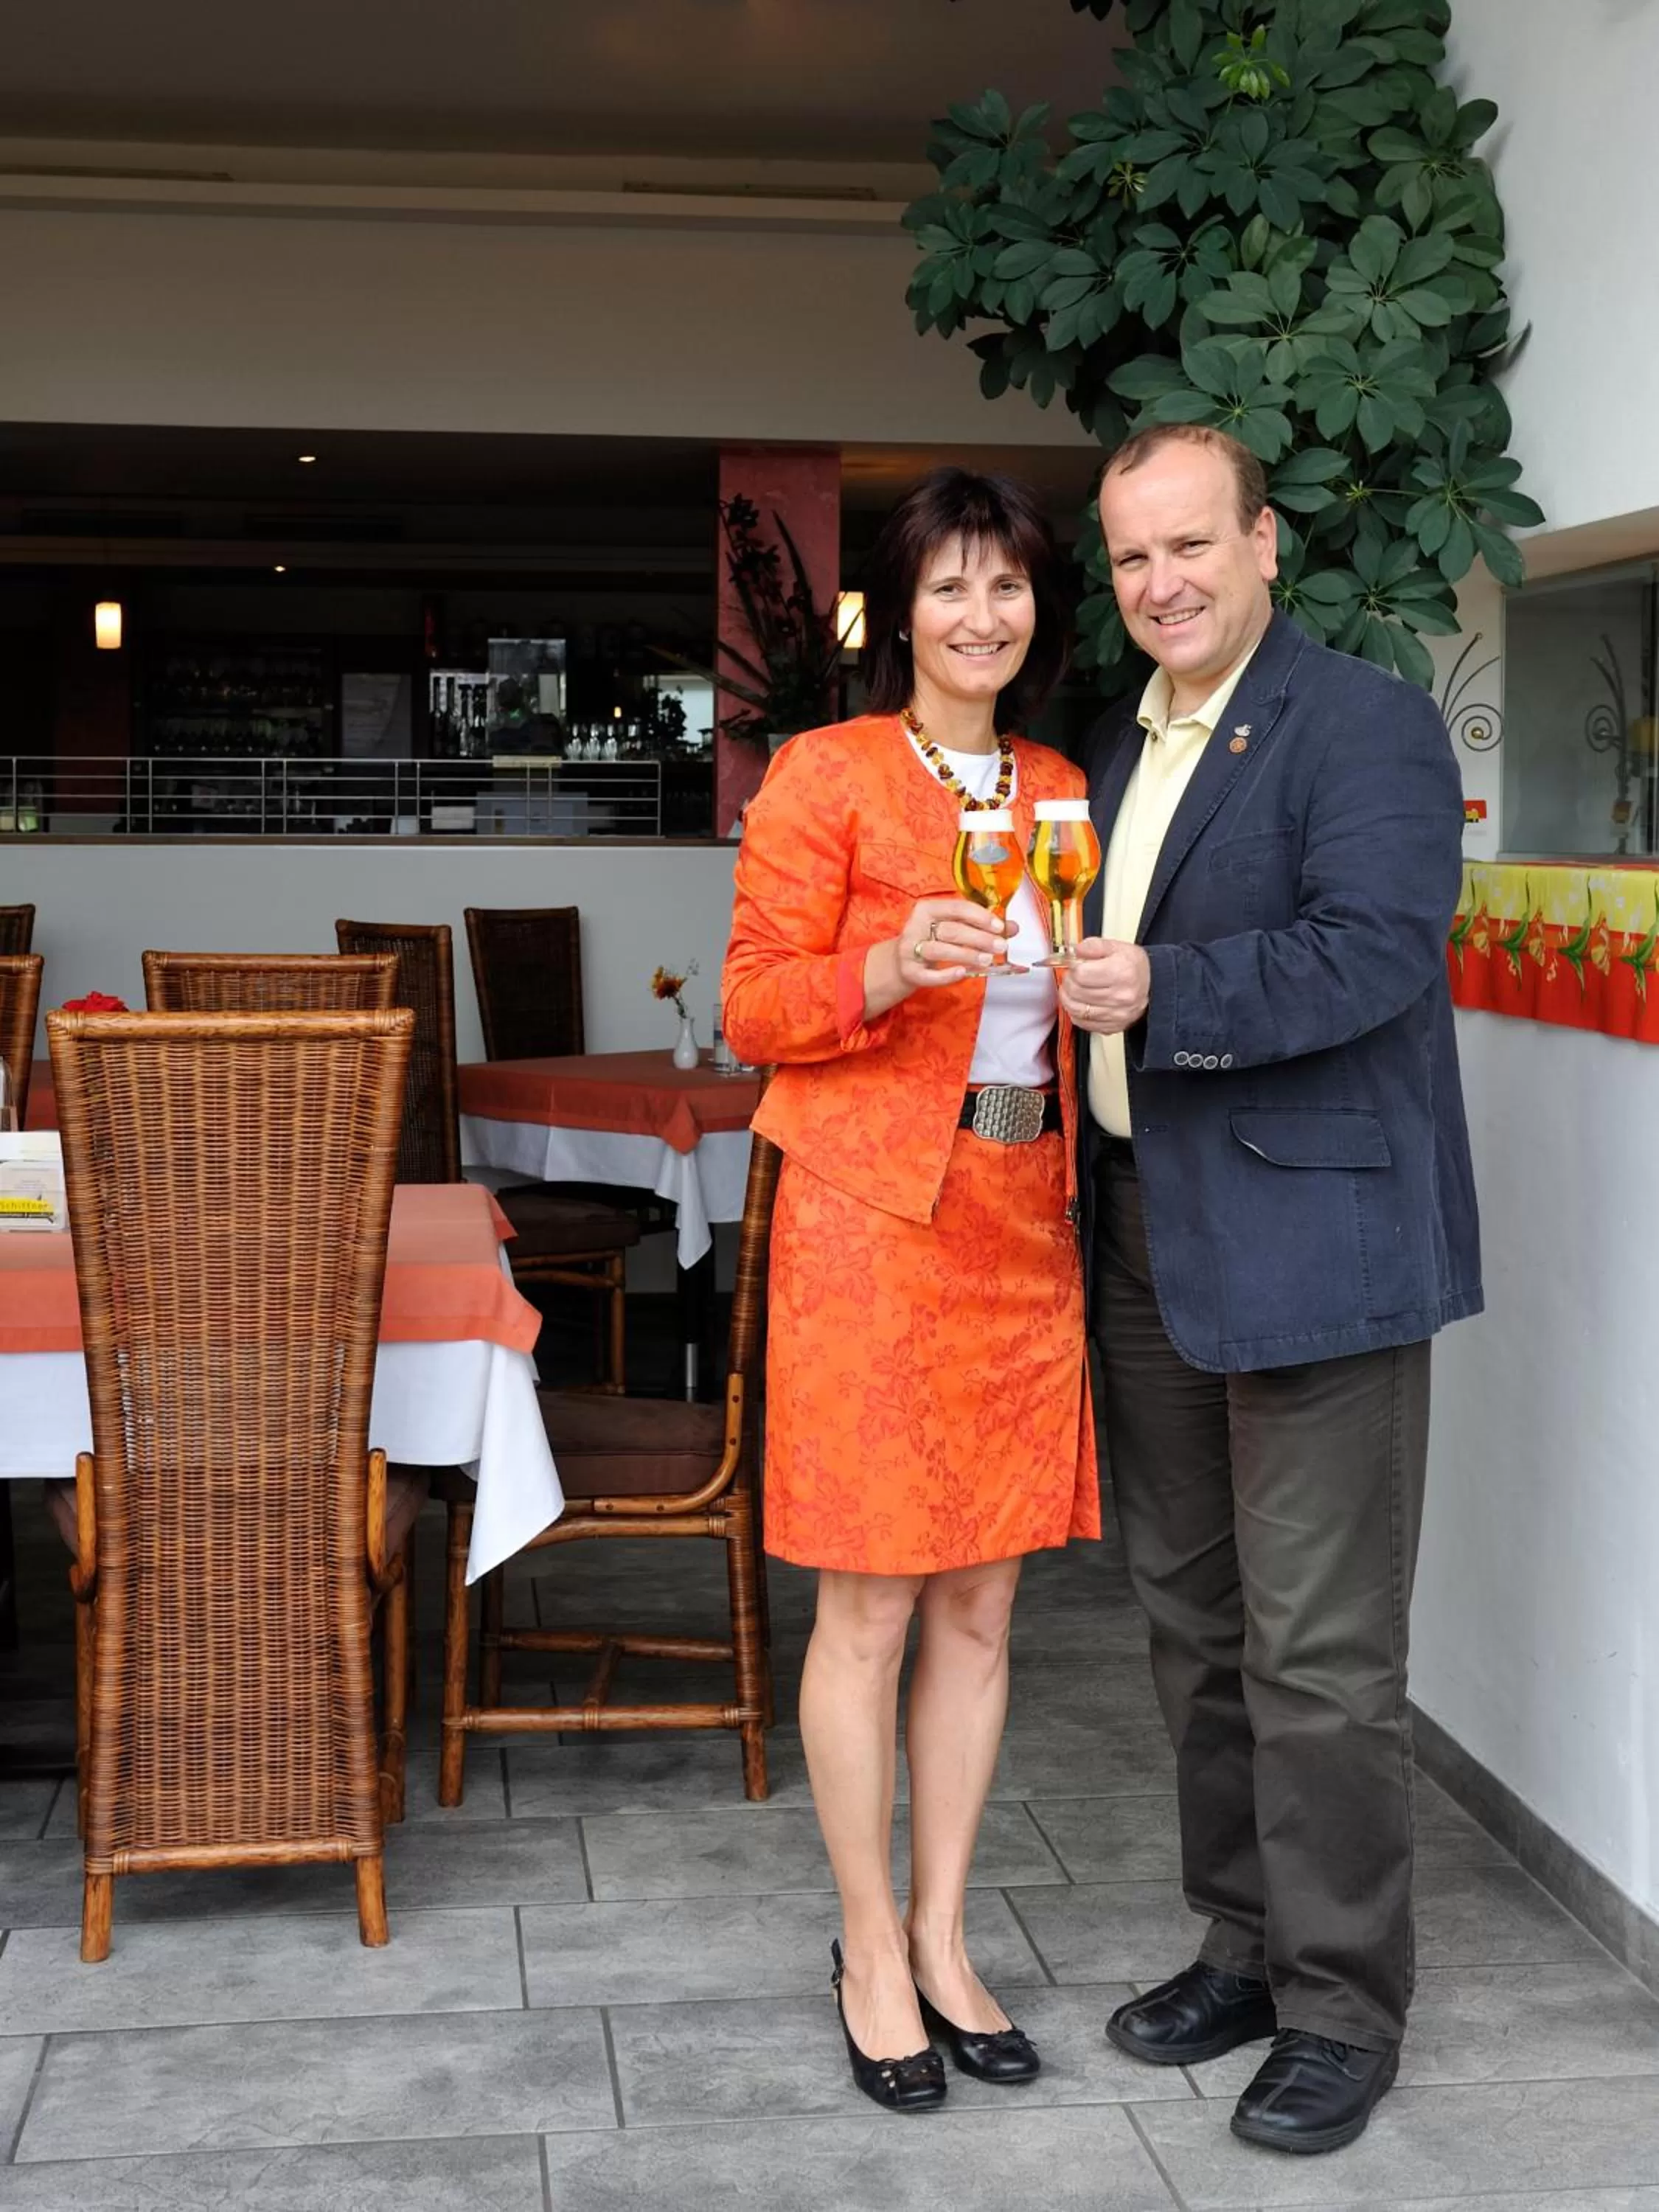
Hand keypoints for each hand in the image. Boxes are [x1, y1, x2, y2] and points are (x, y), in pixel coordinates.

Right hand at [863, 897, 1005, 1019]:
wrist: (901, 962)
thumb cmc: (932, 940)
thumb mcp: (955, 928)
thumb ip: (981, 926)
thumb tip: (1012, 928)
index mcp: (928, 909)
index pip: (957, 908)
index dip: (979, 916)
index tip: (999, 927)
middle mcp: (916, 926)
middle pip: (951, 930)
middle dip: (978, 938)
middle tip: (999, 946)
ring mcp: (910, 949)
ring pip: (939, 950)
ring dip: (965, 955)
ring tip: (987, 960)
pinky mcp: (909, 971)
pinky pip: (928, 975)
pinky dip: (946, 974)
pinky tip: (963, 973)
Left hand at [1059, 937, 1150, 1035]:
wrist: (1153, 987)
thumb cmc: (1134, 967)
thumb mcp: (1117, 947)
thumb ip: (1094, 946)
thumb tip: (1076, 950)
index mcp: (1122, 973)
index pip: (1081, 974)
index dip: (1073, 968)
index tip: (1075, 966)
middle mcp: (1121, 996)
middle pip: (1077, 992)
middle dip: (1068, 982)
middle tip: (1073, 977)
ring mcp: (1117, 1014)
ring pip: (1076, 1009)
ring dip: (1068, 998)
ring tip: (1072, 990)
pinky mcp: (1112, 1027)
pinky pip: (1083, 1023)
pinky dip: (1076, 1013)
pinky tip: (1080, 1003)